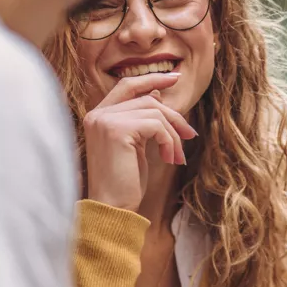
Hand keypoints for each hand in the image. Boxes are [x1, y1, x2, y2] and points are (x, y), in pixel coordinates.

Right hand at [83, 74, 196, 212]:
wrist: (111, 208)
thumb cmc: (124, 182)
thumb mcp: (136, 144)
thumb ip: (141, 118)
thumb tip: (157, 94)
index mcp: (97, 116)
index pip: (127, 86)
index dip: (152, 79)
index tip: (175, 78)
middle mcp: (97, 114)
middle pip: (146, 98)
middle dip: (173, 115)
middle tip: (189, 135)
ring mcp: (105, 121)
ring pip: (154, 112)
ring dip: (173, 134)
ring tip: (176, 156)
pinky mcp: (116, 130)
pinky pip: (155, 124)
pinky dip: (168, 140)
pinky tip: (169, 158)